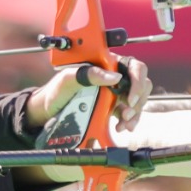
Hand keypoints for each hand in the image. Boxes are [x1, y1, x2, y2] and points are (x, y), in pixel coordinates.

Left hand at [24, 58, 151, 132]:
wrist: (49, 112)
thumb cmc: (56, 91)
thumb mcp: (69, 79)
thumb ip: (90, 74)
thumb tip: (115, 77)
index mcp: (106, 64)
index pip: (133, 66)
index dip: (137, 80)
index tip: (130, 98)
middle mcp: (113, 77)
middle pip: (140, 84)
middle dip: (137, 100)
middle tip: (127, 113)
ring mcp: (115, 92)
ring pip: (137, 100)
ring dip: (134, 113)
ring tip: (124, 124)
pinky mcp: (113, 107)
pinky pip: (129, 113)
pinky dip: (129, 121)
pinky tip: (121, 127)